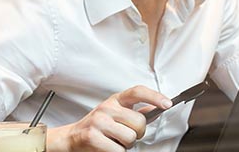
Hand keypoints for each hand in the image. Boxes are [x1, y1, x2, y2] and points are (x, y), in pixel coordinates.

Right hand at [50, 86, 171, 151]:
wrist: (71, 138)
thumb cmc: (97, 126)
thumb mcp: (115, 113)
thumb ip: (135, 111)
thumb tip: (157, 108)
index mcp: (115, 100)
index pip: (137, 92)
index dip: (154, 96)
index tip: (167, 104)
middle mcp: (107, 108)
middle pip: (139, 122)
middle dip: (137, 133)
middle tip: (126, 135)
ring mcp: (99, 122)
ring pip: (131, 138)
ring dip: (126, 145)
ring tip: (115, 141)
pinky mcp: (92, 137)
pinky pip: (119, 150)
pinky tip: (108, 147)